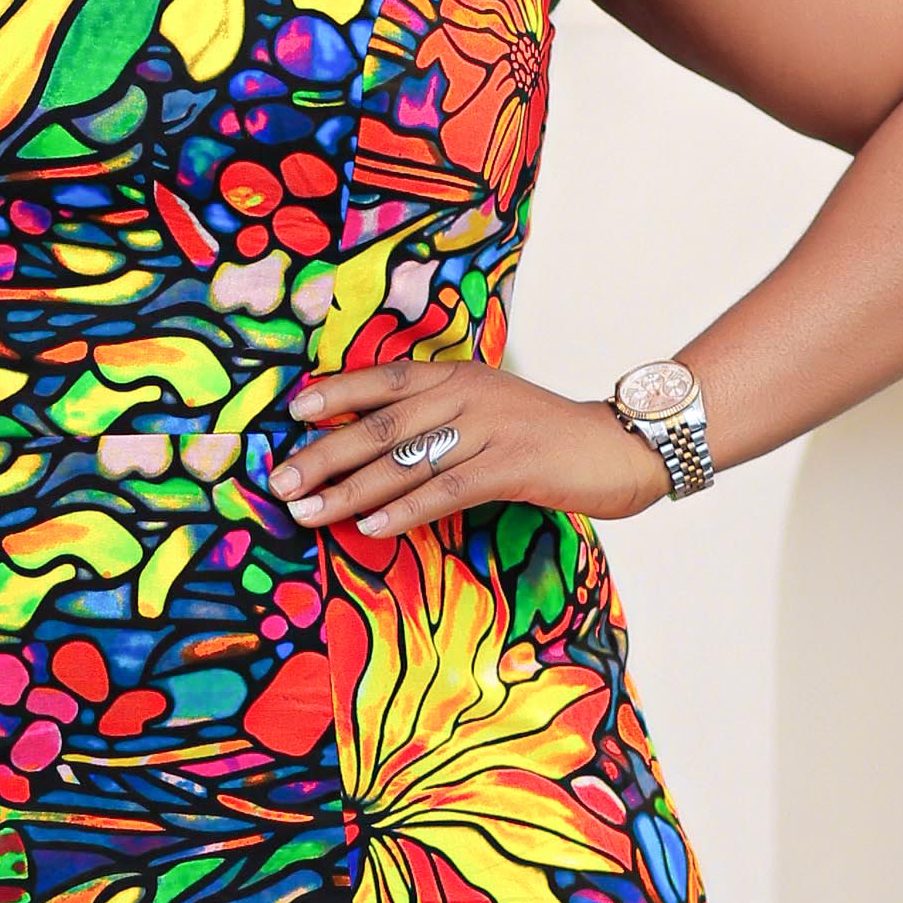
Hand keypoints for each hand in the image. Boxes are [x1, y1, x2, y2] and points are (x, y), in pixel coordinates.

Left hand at [279, 353, 665, 540]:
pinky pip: (446, 489)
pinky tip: (371, 527)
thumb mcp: (487, 411)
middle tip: (281, 482)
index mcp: (458, 375)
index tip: (291, 412)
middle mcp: (469, 394)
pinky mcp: (514, 465)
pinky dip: (404, 510)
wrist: (621, 445)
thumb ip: (437, 420)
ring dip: (350, 490)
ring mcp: (491, 428)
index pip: (386, 378)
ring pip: (405, 461)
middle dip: (325, 454)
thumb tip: (370, 448)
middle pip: (382, 424)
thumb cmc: (545, 437)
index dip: (337, 392)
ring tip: (309, 512)